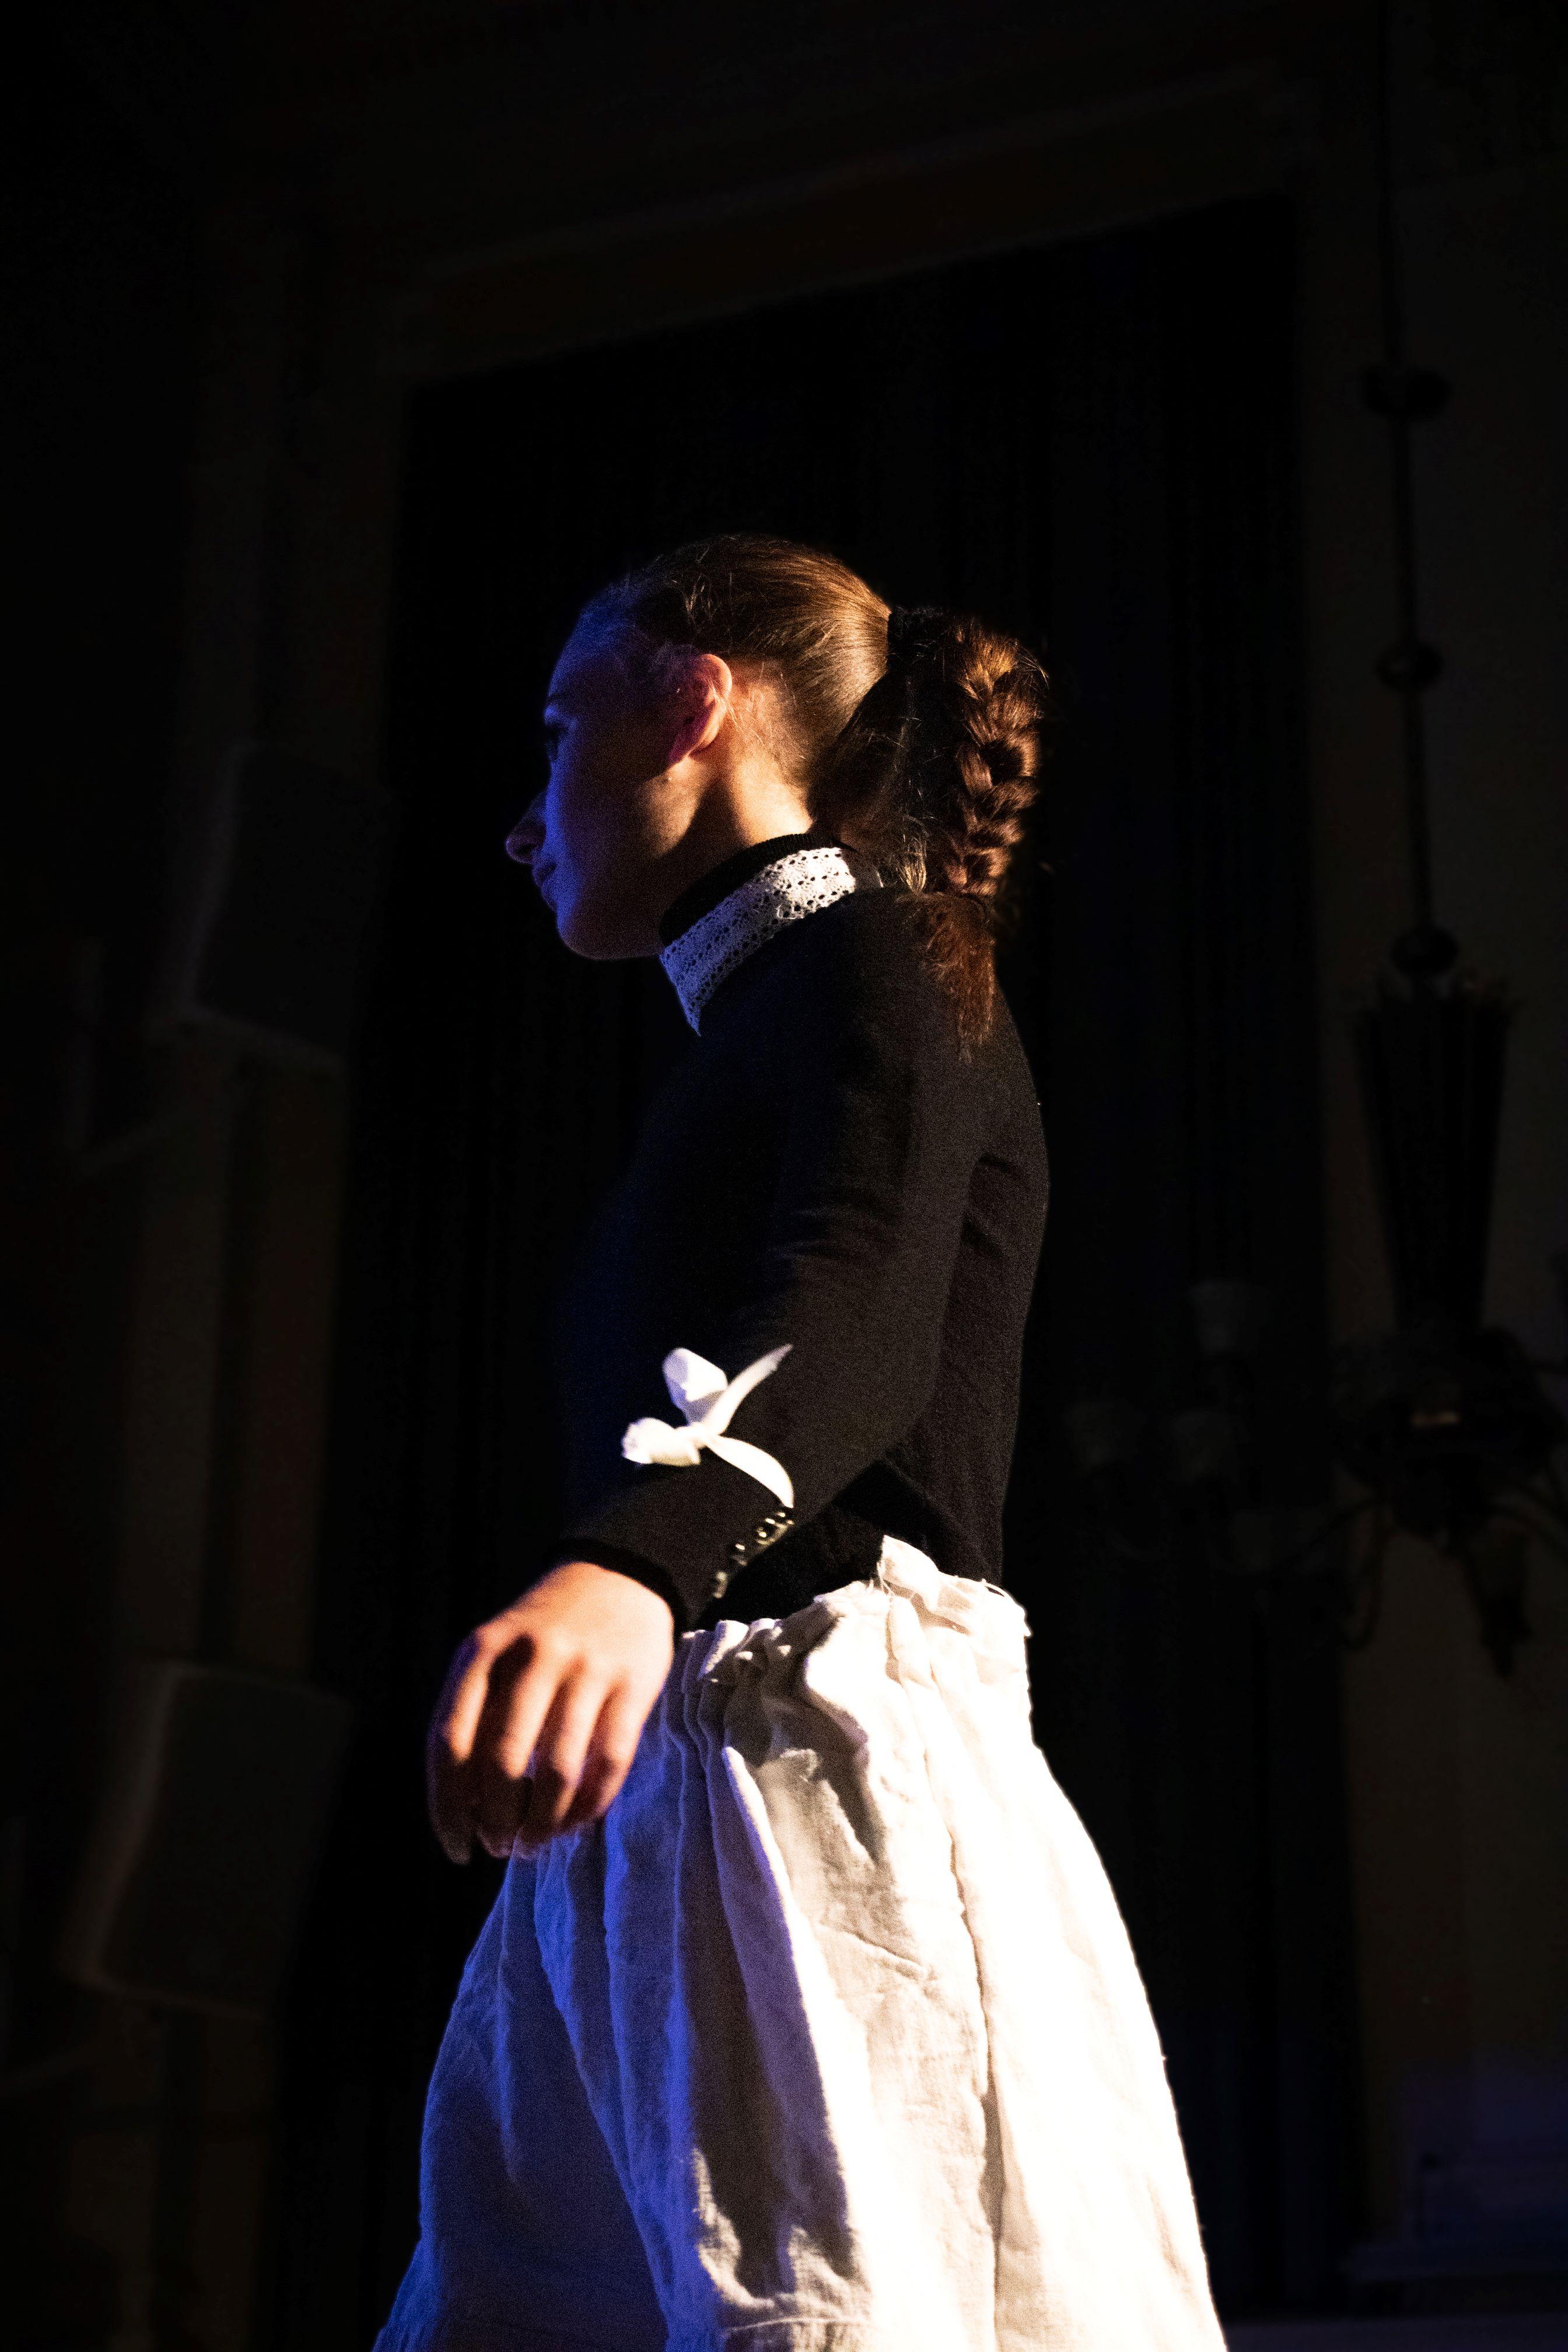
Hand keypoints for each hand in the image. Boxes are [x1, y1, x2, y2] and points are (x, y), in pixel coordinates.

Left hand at [426, 1559, 675, 1862]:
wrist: (617, 1576)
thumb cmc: (542, 1632)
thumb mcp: (492, 1653)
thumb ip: (472, 1716)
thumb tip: (464, 1810)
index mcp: (482, 1651)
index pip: (448, 1743)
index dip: (447, 1808)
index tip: (456, 1847)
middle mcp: (532, 1657)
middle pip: (502, 1764)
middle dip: (497, 1822)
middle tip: (500, 1846)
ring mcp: (586, 1669)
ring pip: (558, 1772)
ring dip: (542, 1825)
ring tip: (534, 1844)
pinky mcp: (634, 1685)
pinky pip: (610, 1764)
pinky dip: (589, 1807)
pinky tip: (573, 1823)